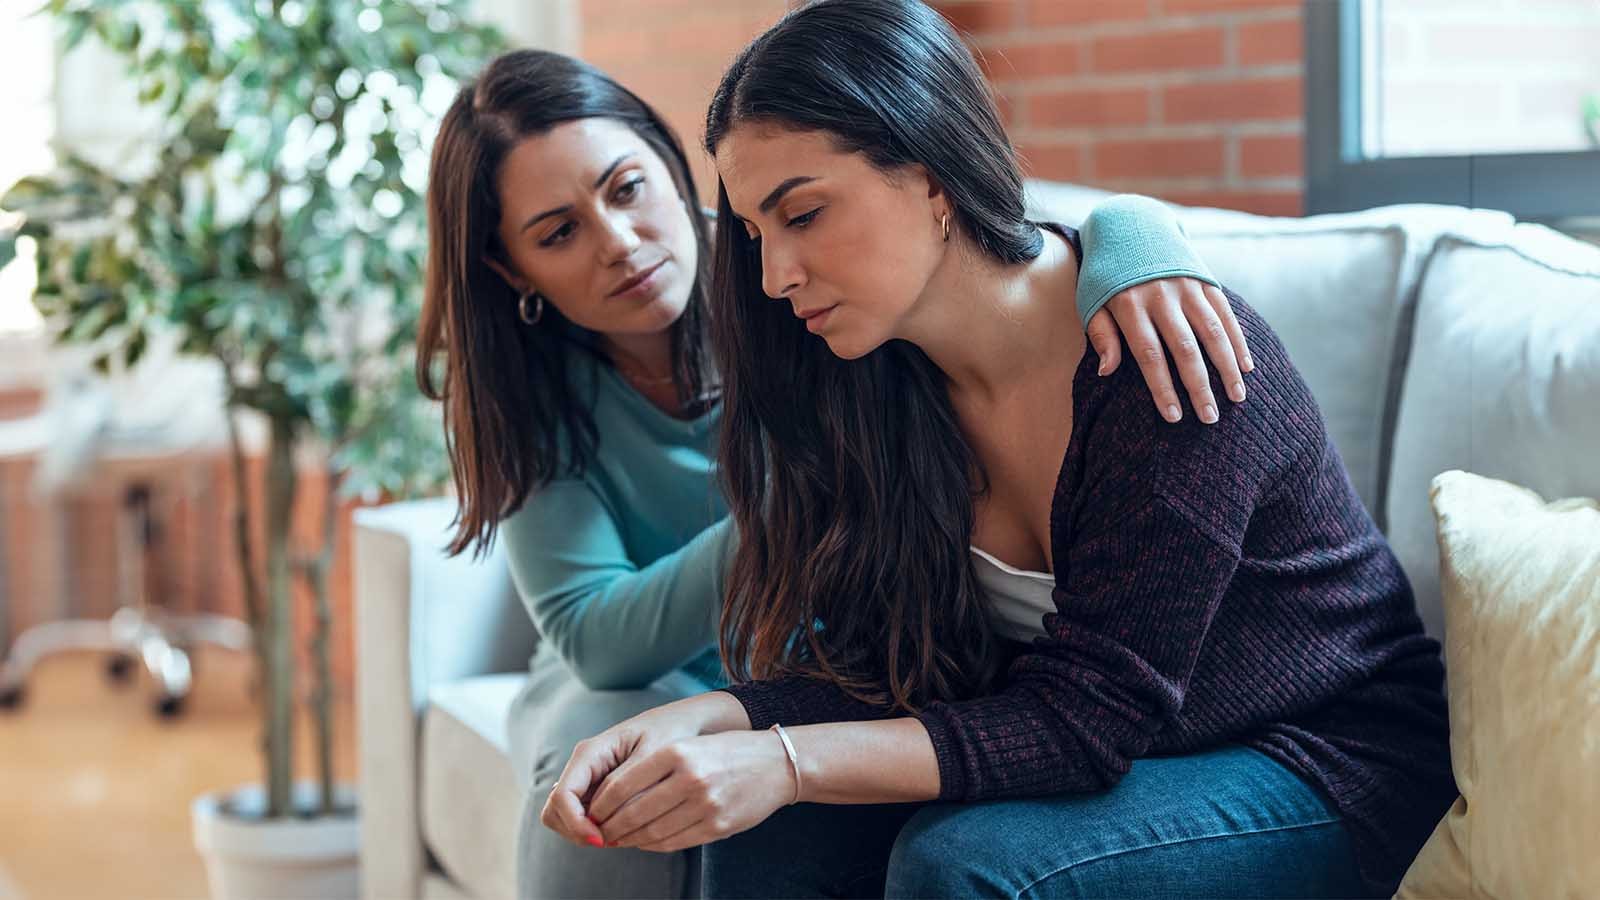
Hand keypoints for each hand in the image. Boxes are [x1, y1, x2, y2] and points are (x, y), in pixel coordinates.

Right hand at [538, 704, 707, 848]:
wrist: (682, 723)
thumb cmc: (670, 733)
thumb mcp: (653, 756)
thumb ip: (624, 786)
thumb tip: (600, 820)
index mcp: (589, 752)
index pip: (562, 796)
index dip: (575, 823)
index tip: (601, 840)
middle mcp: (583, 766)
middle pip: (555, 810)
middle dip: (576, 831)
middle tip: (609, 841)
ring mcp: (588, 779)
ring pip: (565, 818)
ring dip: (585, 833)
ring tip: (619, 836)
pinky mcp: (598, 791)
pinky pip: (585, 818)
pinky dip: (597, 830)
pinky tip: (624, 830)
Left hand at [585, 730, 795, 852]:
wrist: (777, 764)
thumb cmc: (727, 751)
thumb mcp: (690, 745)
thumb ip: (655, 767)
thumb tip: (612, 796)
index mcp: (678, 751)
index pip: (623, 783)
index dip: (601, 804)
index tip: (591, 811)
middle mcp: (690, 777)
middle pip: (634, 812)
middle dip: (610, 827)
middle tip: (598, 831)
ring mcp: (705, 805)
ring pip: (652, 831)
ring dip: (629, 839)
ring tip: (617, 839)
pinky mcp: (718, 826)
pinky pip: (674, 842)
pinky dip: (653, 845)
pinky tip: (644, 842)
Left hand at [1086, 276, 1253, 424]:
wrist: (1131, 226)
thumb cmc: (1106, 276)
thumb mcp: (1092, 302)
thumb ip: (1101, 335)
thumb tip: (1107, 372)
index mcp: (1130, 305)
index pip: (1149, 354)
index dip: (1162, 387)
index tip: (1174, 417)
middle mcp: (1162, 296)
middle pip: (1185, 348)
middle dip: (1199, 386)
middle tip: (1210, 418)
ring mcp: (1187, 287)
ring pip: (1213, 332)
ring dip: (1227, 367)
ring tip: (1236, 398)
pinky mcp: (1205, 280)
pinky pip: (1226, 314)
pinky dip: (1238, 341)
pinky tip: (1246, 367)